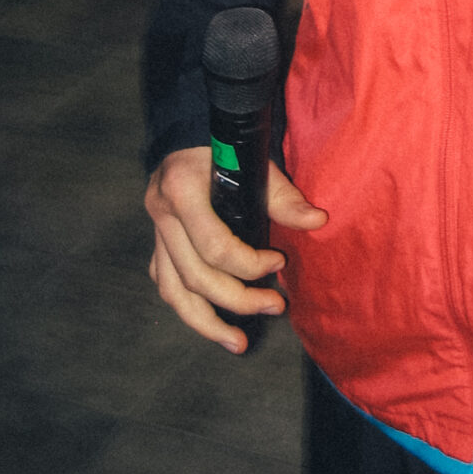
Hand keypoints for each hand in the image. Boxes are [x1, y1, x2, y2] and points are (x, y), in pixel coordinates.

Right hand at [145, 144, 327, 352]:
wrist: (188, 130)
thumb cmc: (226, 145)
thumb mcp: (255, 163)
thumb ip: (284, 196)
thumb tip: (318, 222)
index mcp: (182, 190)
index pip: (215, 247)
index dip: (250, 265)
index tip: (280, 263)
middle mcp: (161, 214)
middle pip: (195, 277)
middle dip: (237, 300)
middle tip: (274, 308)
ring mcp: (154, 231)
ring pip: (172, 291)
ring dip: (206, 322)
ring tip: (238, 343)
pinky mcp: (156, 242)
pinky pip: (167, 283)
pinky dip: (188, 306)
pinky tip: (212, 322)